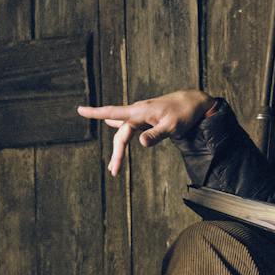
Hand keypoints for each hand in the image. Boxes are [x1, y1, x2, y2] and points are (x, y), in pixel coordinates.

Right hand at [78, 90, 213, 175]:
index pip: (114, 113)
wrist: (194, 102)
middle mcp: (137, 112)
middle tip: (114, 172)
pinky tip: (110, 124)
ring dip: (118, 149)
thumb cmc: (184, 114)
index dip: (95, 113)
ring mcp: (141, 115)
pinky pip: (129, 127)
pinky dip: (121, 133)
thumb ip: (156, 134)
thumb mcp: (172, 126)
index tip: (79, 110)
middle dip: (116, 153)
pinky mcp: (146, 118)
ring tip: (114, 167)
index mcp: (140, 112)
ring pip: (124, 133)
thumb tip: (140, 143)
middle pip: (120, 134)